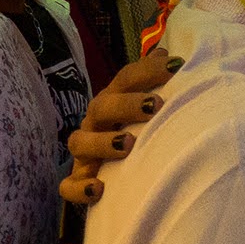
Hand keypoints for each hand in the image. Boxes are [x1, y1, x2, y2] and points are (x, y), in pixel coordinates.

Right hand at [62, 48, 179, 204]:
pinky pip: (68, 186)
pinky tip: (100, 188)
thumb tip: (167, 55)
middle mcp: (96, 123)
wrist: (118, 174)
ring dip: (102, 142)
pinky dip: (80, 187)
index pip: (125, 79)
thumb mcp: (149, 106)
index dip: (148, 72)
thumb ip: (155, 82)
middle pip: (101, 107)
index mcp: (114, 101)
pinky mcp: (78, 182)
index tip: (175, 68)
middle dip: (126, 105)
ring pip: (79, 142)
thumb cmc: (138, 132)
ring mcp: (84, 153)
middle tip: (154, 106)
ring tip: (127, 145)